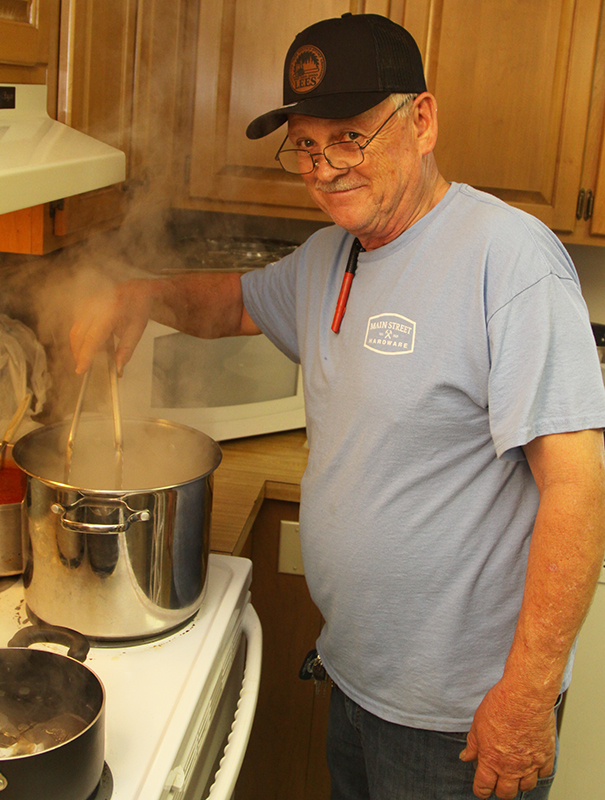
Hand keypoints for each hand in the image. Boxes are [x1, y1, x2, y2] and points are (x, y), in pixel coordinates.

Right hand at [70, 280, 153, 374]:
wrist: (135, 289)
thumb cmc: (138, 307)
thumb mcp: (137, 330)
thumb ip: (126, 350)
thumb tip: (118, 369)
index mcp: (110, 311)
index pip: (92, 337)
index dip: (85, 355)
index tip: (81, 370)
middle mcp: (95, 305)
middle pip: (78, 335)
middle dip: (79, 354)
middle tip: (85, 368)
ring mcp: (87, 303)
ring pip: (75, 331)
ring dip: (80, 347)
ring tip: (95, 353)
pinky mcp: (83, 305)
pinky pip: (77, 326)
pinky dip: (82, 338)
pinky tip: (96, 341)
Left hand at [459, 681, 555, 798]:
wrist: (526, 695)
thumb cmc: (501, 705)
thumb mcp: (478, 724)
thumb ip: (473, 745)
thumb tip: (466, 756)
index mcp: (491, 760)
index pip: (483, 787)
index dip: (480, 789)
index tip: (480, 787)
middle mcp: (511, 767)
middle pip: (505, 793)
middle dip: (499, 789)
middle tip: (496, 780)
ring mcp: (530, 763)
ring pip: (525, 787)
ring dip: (518, 782)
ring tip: (514, 772)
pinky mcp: (546, 756)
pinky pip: (543, 774)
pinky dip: (537, 772)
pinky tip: (531, 762)